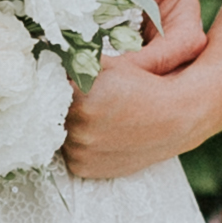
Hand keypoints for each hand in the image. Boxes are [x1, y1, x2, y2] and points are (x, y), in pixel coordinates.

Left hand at [59, 43, 211, 184]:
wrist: (174, 119)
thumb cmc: (143, 86)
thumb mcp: (109, 64)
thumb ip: (76, 60)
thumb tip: (47, 54)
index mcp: (80, 97)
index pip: (52, 85)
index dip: (63, 82)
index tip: (73, 81)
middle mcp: (77, 127)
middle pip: (55, 110)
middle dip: (67, 103)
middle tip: (92, 100)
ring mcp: (80, 151)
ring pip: (61, 131)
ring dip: (71, 124)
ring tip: (97, 116)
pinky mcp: (84, 168)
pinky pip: (70, 152)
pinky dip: (79, 144)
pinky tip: (98, 133)